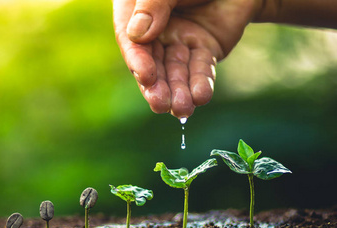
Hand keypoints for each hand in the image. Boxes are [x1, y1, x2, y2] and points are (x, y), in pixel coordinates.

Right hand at [113, 0, 258, 117]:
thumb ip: (152, 5)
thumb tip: (137, 35)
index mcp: (137, 11)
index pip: (132, 40)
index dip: (138, 61)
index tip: (145, 77)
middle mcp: (156, 30)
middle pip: (153, 63)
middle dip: (157, 86)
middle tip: (161, 105)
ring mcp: (180, 40)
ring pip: (176, 71)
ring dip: (179, 91)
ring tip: (183, 109)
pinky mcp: (204, 48)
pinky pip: (201, 68)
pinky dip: (201, 83)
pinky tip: (201, 97)